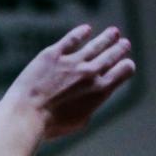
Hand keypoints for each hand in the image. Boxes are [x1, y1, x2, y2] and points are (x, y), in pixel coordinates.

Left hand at [8, 23, 134, 139]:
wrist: (27, 115)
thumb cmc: (50, 126)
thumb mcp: (76, 123)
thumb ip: (88, 109)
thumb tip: (90, 103)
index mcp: (99, 92)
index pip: (122, 73)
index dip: (127, 67)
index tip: (128, 65)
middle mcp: (90, 73)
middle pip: (111, 56)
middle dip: (120, 49)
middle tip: (125, 44)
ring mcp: (72, 62)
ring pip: (96, 44)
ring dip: (107, 38)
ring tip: (114, 33)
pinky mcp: (54, 54)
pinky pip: (72, 40)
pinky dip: (81, 33)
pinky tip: (86, 30)